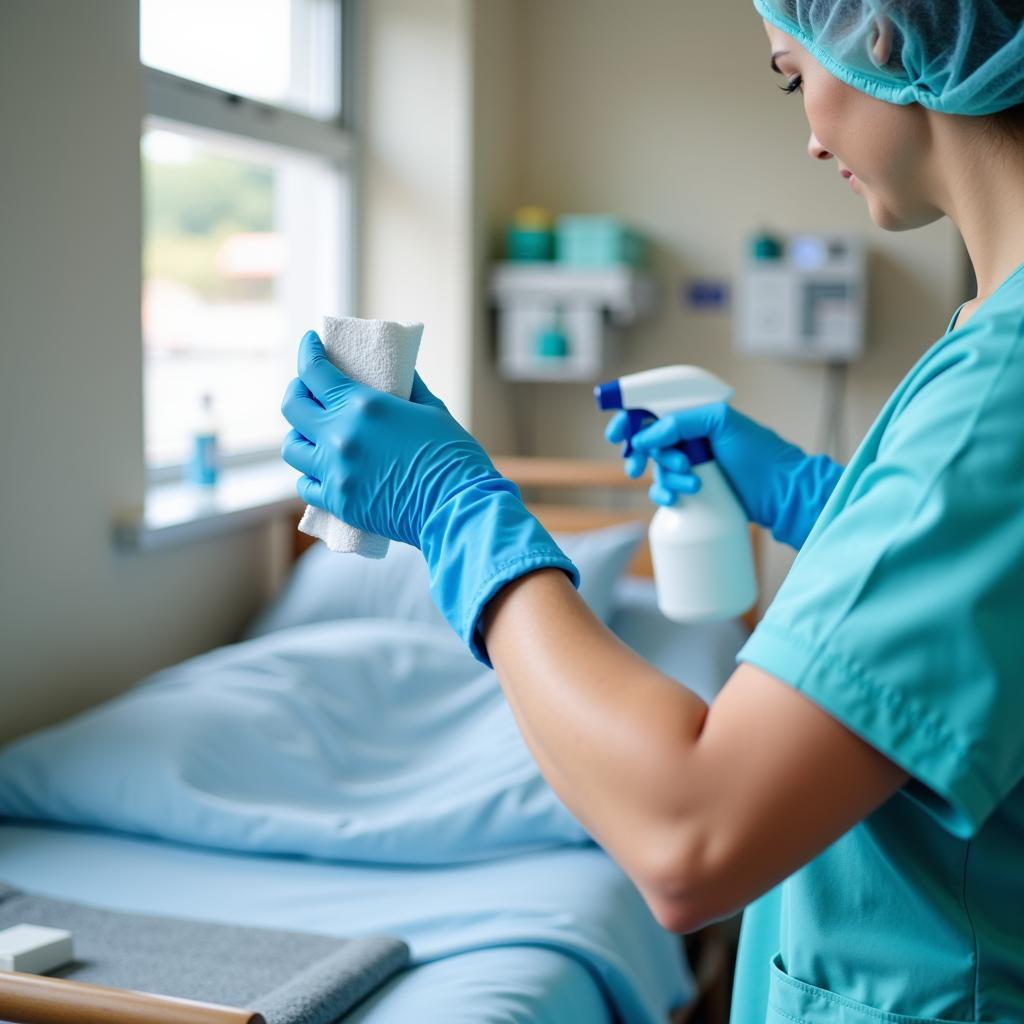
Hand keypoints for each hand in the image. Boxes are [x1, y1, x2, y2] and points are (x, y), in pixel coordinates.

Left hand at [281, 331, 578, 663]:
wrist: (458, 507)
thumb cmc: (454, 456)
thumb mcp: (431, 409)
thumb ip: (407, 387)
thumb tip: (397, 372)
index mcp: (362, 406)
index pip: (315, 372)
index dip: (307, 352)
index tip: (310, 342)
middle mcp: (340, 436)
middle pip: (293, 407)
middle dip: (297, 390)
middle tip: (306, 387)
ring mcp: (336, 472)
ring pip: (293, 448)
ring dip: (299, 434)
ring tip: (311, 432)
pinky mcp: (339, 503)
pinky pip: (306, 486)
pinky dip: (309, 474)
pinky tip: (319, 469)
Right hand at [604, 402, 843, 549]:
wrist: (783, 494)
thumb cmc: (761, 454)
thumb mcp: (722, 423)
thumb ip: (681, 422)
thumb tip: (646, 436)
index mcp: (697, 415)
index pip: (654, 411)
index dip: (631, 420)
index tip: (617, 434)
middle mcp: (692, 438)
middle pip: (649, 441)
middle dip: (642, 453)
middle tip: (636, 466)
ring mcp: (693, 464)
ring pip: (658, 468)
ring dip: (665, 476)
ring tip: (690, 482)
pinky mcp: (695, 490)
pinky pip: (666, 491)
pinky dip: (664, 495)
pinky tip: (674, 499)